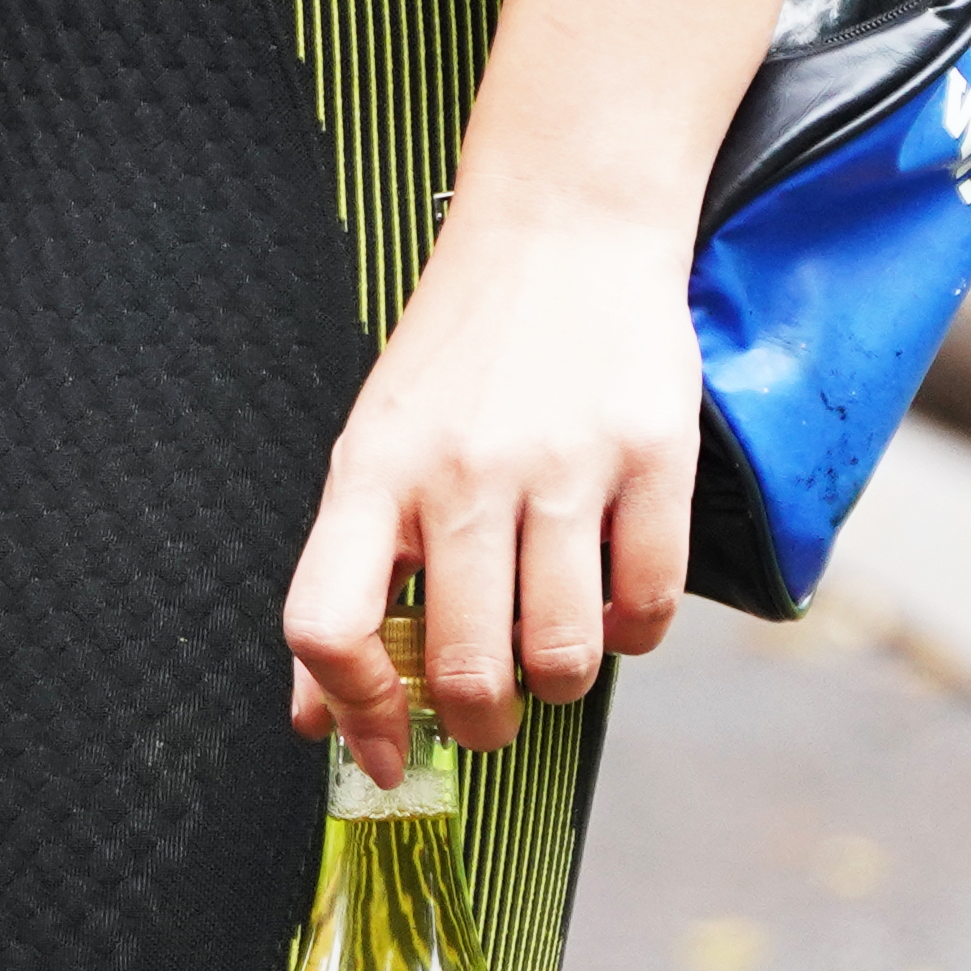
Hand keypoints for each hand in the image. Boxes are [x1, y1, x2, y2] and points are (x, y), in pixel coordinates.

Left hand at [276, 191, 697, 771]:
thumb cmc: (463, 354)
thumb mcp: (376, 452)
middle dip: (477, 722)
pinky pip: (647, 606)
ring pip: (561, 655)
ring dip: (558, 683)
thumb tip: (317, 720)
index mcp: (372, 472)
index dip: (352, 708)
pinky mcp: (653, 456)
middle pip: (461, 666)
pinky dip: (631, 635)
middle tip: (487, 711)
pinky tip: (612, 604)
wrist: (562, 227)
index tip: (380, 743)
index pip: (326, 623)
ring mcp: (562, 464)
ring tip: (552, 650)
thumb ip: (347, 581)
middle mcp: (461, 471)